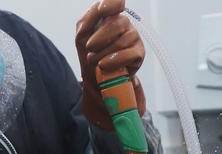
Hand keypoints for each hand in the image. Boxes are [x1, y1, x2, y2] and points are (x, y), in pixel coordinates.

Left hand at [76, 0, 146, 128]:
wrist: (96, 78)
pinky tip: (105, 65)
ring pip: (121, 41)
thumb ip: (90, 18)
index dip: (112, 3)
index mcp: (109, 14)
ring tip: (95, 61)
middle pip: (116, 23)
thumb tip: (109, 9)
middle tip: (90, 49)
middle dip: (99, 39)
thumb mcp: (82, 34)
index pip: (115, 1)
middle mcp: (124, 22)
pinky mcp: (139, 53)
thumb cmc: (90, 53)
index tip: (105, 10)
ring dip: (103, 54)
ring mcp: (134, 37)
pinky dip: (114, 61)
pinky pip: (129, 54)